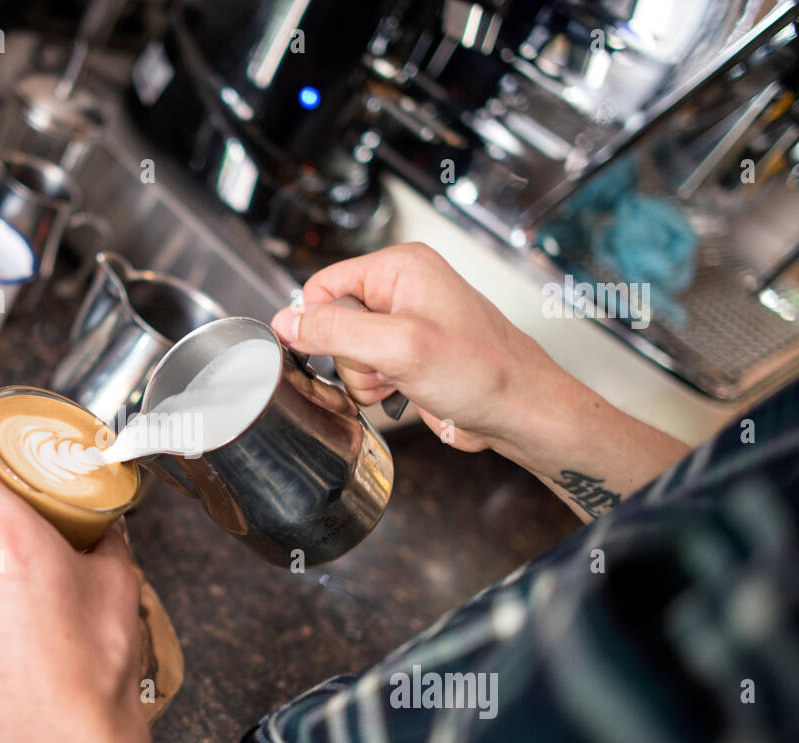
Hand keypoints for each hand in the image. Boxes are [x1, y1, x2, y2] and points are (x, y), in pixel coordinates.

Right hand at [272, 243, 688, 522]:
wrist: (519, 412)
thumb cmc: (483, 372)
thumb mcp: (399, 346)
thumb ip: (336, 330)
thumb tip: (286, 321)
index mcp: (401, 268)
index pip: (323, 285)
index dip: (319, 322)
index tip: (335, 350)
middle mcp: (402, 290)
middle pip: (333, 322)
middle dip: (350, 356)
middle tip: (386, 366)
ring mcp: (405, 325)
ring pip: (346, 353)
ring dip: (364, 377)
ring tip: (400, 381)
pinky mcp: (407, 357)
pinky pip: (366, 372)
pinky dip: (376, 389)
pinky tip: (403, 392)